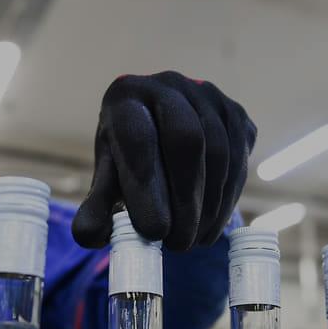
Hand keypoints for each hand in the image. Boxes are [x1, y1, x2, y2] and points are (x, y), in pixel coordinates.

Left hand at [73, 71, 256, 250]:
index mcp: (126, 96)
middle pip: (187, 140)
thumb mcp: (109, 179)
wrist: (164, 131)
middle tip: (178, 243)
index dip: (147, 188)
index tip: (153, 233)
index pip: (139, 138)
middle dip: (185, 199)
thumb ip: (96, 206)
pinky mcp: (237, 113)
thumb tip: (88, 236)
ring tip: (193, 240)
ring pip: (219, 151)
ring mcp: (208, 94)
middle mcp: (169, 85)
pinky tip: (211, 225)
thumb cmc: (131, 158)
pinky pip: (240, 157)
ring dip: (210, 204)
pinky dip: (228, 198)